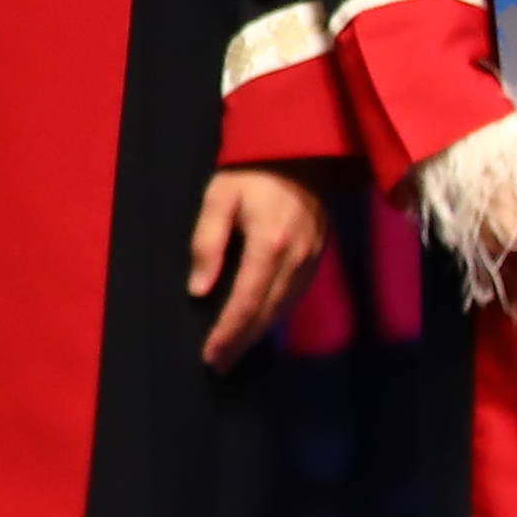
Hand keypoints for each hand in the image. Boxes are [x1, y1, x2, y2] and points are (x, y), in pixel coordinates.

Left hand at [187, 166, 330, 369]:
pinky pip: (295, 297)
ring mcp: (311, 260)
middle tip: (218, 364)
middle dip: (241, 342)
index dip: (228, 333)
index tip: (210, 355)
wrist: (302, 151)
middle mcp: (295, 259)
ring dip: (258, 334)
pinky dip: (275, 316)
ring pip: (283, 309)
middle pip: (267, 313)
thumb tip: (199, 290)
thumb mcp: (219, 197)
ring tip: (234, 352)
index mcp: (269, 245)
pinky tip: (259, 325)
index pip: (246, 302)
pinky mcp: (317, 257)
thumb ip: (207, 243)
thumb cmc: (252, 171)